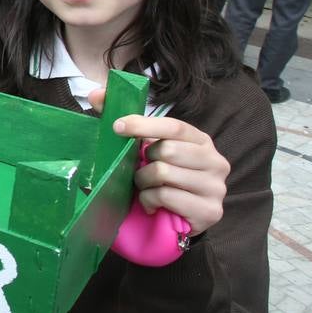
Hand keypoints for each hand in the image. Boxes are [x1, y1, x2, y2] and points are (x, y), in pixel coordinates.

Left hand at [90, 88, 228, 235]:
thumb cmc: (162, 178)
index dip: (144, 124)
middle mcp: (215, 160)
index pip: (174, 126)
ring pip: (163, 174)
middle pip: (167, 150)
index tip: (117, 127)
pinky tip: (152, 205)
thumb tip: (95, 93)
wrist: (179, 218)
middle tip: (138, 172)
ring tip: (144, 188)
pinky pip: (166, 197)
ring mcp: (216, 187)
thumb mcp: (147, 149)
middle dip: (143, 162)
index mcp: (201, 140)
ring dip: (143, 183)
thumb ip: (125, 122)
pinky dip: (150, 200)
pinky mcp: (210, 210)